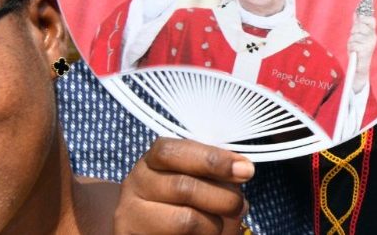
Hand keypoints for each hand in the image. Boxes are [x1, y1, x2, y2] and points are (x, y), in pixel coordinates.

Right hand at [114, 138, 253, 234]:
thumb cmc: (184, 195)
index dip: (212, 159)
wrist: (150, 224)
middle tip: (240, 206)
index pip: (172, 152)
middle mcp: (136, 184)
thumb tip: (243, 169)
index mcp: (152, 160)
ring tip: (220, 225)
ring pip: (184, 221)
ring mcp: (130, 216)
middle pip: (184, 187)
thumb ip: (216, 169)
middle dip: (223, 198)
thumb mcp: (197, 174)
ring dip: (214, 225)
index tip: (245, 170)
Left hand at [347, 13, 376, 92]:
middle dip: (354, 30)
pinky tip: (354, 52)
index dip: (364, 18)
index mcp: (372, 33)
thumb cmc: (358, 51)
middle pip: (361, 26)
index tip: (359, 21)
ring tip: (354, 46)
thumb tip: (356, 13)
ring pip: (355, 35)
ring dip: (351, 41)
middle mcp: (373, 37)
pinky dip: (351, 47)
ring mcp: (370, 44)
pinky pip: (353, 43)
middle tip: (354, 36)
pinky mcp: (365, 50)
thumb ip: (357, 24)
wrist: (360, 67)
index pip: (371, 20)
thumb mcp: (358, 36)